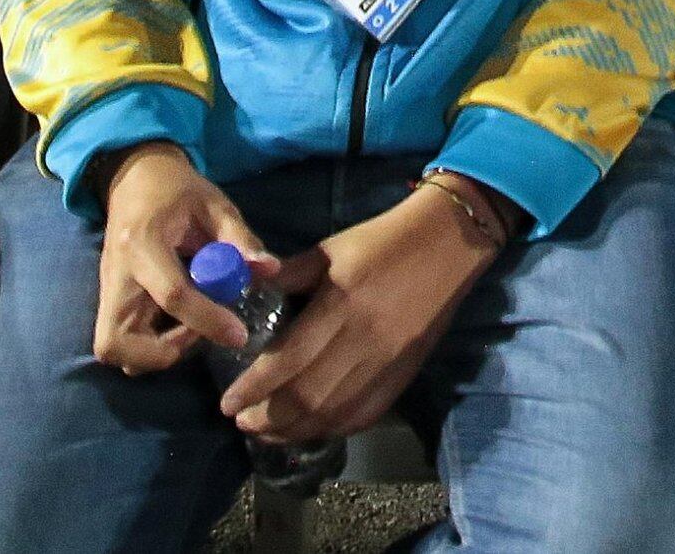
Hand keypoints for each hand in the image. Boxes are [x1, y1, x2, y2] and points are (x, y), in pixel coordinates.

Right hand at [95, 143, 289, 378]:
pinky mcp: (109, 300)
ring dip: (152, 355)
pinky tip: (177, 324)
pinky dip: (148, 348)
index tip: (239, 334)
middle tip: (196, 335)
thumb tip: (270, 270)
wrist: (135, 178)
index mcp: (142, 243)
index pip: (171, 294)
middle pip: (114, 343)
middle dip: (159, 354)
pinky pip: (120, 342)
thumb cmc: (176, 190)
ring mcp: (107, 291)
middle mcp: (115, 275)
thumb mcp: (214, 205)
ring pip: (112, 349)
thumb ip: (239, 239)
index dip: (207, 319)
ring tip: (190, 330)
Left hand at [222, 189, 491, 444]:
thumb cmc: (381, 242)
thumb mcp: (329, 250)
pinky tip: (310, 428)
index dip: (253, 388)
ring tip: (266, 432)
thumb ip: (287, 274)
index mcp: (340, 304)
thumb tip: (241, 288)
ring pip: (333, 414)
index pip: (288, 361)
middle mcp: (363, 341)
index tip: (227, 402)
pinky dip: (331, 429)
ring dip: (294, 431)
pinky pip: (363, 415)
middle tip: (240, 421)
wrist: (447, 245)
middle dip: (267, 418)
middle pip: (307, 398)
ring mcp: (387, 363)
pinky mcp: (403, 375)